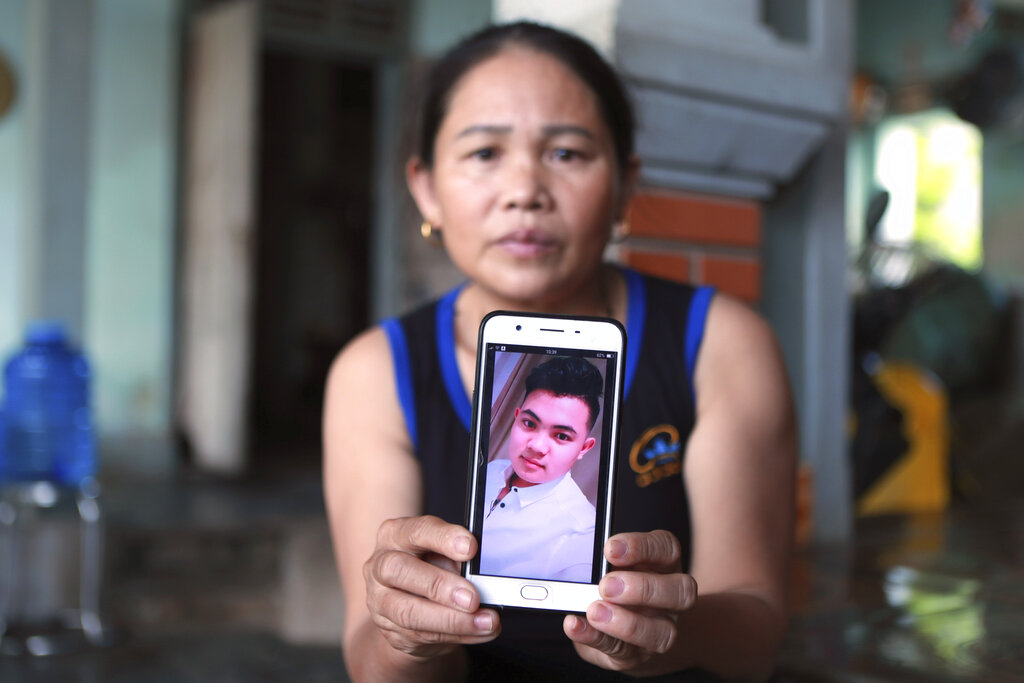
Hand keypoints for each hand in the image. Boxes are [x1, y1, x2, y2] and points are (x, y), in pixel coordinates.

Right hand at [364, 515, 499, 658]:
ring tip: (485, 622)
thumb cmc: (430, 566)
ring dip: (452, 620)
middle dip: (439, 585)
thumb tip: (482, 573)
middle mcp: (379, 566)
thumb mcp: (442, 553)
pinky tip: (479, 631)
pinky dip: (456, 634)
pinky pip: (421, 636)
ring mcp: (379, 601)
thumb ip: (457, 558)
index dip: (444, 538)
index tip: (471, 548)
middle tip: (472, 598)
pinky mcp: (389, 630)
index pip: (416, 531)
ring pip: (408, 612)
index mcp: (394, 535)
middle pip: (398, 570)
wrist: (409, 601)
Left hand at [563, 530, 696, 672]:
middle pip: (680, 591)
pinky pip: (624, 651)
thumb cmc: (618, 588)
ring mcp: (661, 630)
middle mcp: (672, 598)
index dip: (641, 547)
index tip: (610, 549)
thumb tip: (583, 568)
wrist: (624, 634)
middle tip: (606, 586)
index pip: (667, 549)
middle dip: (642, 588)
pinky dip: (596, 637)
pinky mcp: (639, 655)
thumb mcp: (614, 569)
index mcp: (665, 565)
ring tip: (594, 611)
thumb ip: (603, 565)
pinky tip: (577, 626)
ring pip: (663, 632)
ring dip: (626, 623)